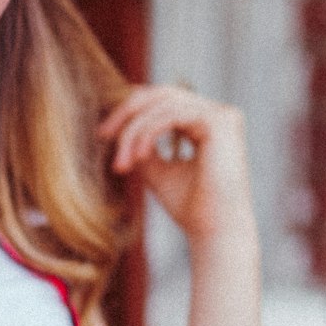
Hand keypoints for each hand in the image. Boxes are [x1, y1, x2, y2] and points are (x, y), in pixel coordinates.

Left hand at [98, 84, 254, 243]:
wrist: (214, 231)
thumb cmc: (190, 208)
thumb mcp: (157, 170)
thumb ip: (143, 146)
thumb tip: (119, 128)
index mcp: (206, 123)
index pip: (164, 101)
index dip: (132, 111)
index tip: (104, 134)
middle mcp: (218, 114)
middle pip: (162, 94)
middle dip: (127, 113)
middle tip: (103, 134)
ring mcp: (222, 115)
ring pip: (163, 105)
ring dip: (135, 132)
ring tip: (123, 163)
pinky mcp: (219, 122)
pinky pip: (171, 115)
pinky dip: (148, 133)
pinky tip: (139, 157)